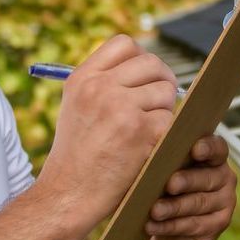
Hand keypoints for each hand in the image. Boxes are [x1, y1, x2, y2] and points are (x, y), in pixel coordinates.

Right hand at [39, 35, 179, 235]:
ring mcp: (121, 108)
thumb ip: (102, 82)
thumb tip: (145, 67)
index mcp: (82, 78)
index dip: (140, 58)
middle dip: (161, 82)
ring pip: (166, 91)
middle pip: (152, 64)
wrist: (67, 195)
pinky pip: (171, 119)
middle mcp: (100, 87)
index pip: (124, 43)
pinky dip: (166, 134)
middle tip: (158, 103)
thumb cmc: (76, 156)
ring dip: (165, 110)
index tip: (143, 78)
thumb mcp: (76, 107)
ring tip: (148, 130)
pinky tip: (150, 147)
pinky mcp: (141, 131)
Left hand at [144, 135, 236, 239]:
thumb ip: (162, 157)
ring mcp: (225, 201)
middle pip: (206, 178)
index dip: (208, 148)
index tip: (195, 150)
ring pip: (199, 203)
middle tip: (170, 185)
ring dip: (174, 207)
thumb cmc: (162, 188)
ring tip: (154, 211)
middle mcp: (224, 177)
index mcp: (213, 157)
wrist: (164, 226)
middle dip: (186, 181)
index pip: (217, 148)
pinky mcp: (219, 224)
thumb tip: (151, 145)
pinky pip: (194, 225)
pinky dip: (170, 226)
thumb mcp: (161, 171)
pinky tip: (153, 225)